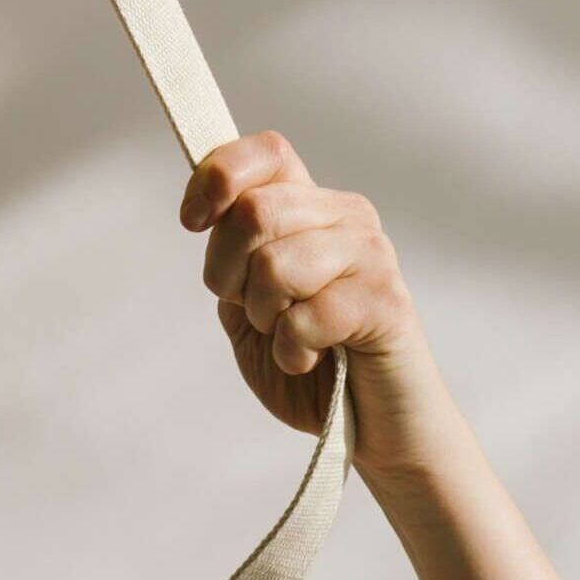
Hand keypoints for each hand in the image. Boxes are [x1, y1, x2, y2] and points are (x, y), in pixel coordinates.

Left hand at [180, 131, 460, 483]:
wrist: (370, 427)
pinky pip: (307, 316)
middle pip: (255, 211)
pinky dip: (291, 350)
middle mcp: (346, 216)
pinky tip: (310, 359)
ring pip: (275, 265)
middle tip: (254, 312)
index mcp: (311, 206)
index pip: (267, 152)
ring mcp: (372, 255)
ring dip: (264, 317)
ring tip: (288, 337)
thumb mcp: (247, 302)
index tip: (192, 222)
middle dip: (227, 273)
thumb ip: (232, 255)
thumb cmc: (307, 362)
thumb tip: (210, 212)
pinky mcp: (388, 302)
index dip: (217, 177)